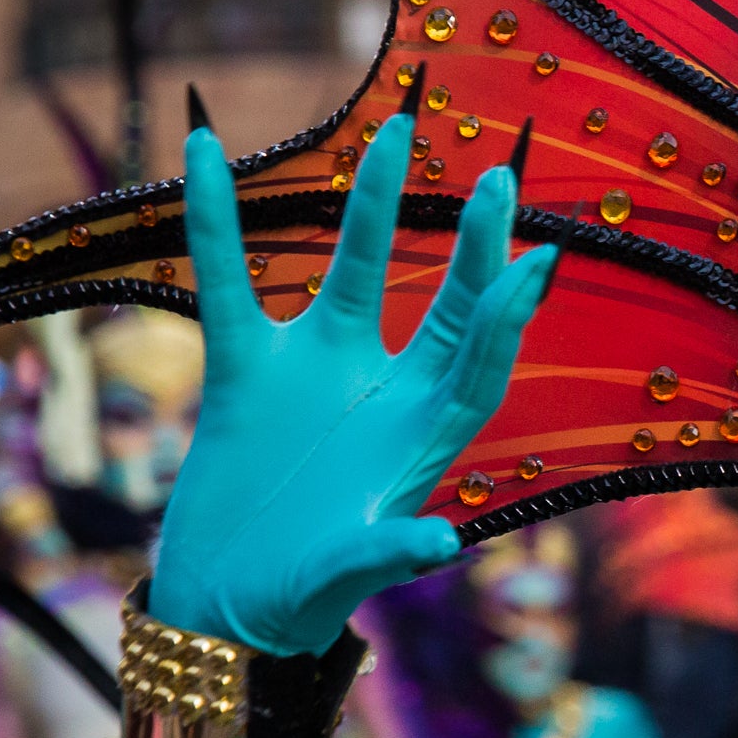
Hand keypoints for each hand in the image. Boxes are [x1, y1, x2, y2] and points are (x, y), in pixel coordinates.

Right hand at [148, 108, 554, 654]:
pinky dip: (216, 221)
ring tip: (394, 129)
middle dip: (470, 244)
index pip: (480, 363)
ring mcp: (316, 372)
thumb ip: (389, 553)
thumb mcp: (347, 575)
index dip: (506, 317)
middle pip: (442, 303)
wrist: (226, 607)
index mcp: (423, 438)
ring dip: (369, 205)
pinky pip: (226, 280)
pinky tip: (205, 150)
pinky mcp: (245, 369)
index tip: (532, 261)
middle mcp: (382, 391)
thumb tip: (442, 541)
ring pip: (350, 271)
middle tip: (497, 176)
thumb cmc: (299, 600)